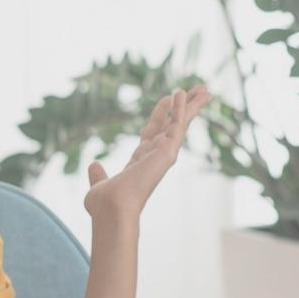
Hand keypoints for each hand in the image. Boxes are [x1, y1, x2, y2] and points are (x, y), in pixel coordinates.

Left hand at [83, 86, 211, 223]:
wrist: (111, 208)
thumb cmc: (104, 204)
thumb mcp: (99, 185)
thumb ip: (98, 175)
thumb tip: (93, 166)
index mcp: (142, 159)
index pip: (155, 130)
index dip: (162, 113)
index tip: (168, 97)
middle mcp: (157, 155)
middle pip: (175, 124)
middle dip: (186, 107)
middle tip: (200, 91)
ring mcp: (165, 153)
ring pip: (182, 123)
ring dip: (192, 105)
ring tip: (205, 89)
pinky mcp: (168, 151)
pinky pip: (176, 125)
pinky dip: (180, 109)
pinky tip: (181, 92)